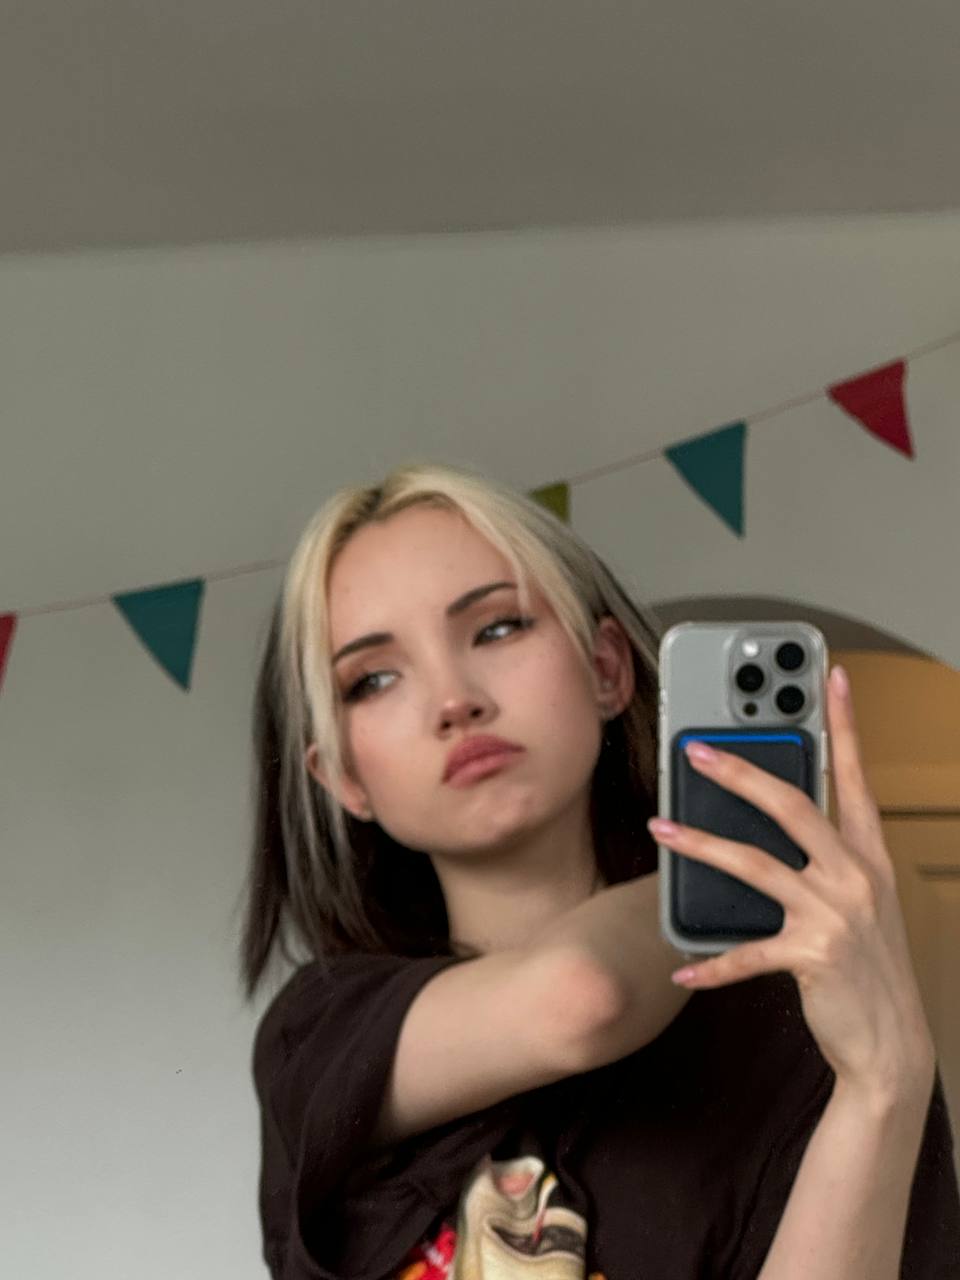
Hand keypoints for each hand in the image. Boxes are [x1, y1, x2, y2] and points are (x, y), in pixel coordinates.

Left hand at [647, 665, 935, 1101]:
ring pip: (754, 865)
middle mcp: (856, 877)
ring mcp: (835, 916)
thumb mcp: (858, 901)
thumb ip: (824, 858)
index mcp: (869, 855)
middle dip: (740, 772)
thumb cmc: (866, 965)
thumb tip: (766, 819)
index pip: (854, 777)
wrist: (893, 1044)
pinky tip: (681, 968)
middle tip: (695, 750)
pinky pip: (747, 952)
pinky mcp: (812, 956)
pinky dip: (711, 963)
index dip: (844, 725)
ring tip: (660, 829)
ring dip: (700, 845)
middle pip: (792, 806)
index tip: (832, 677)